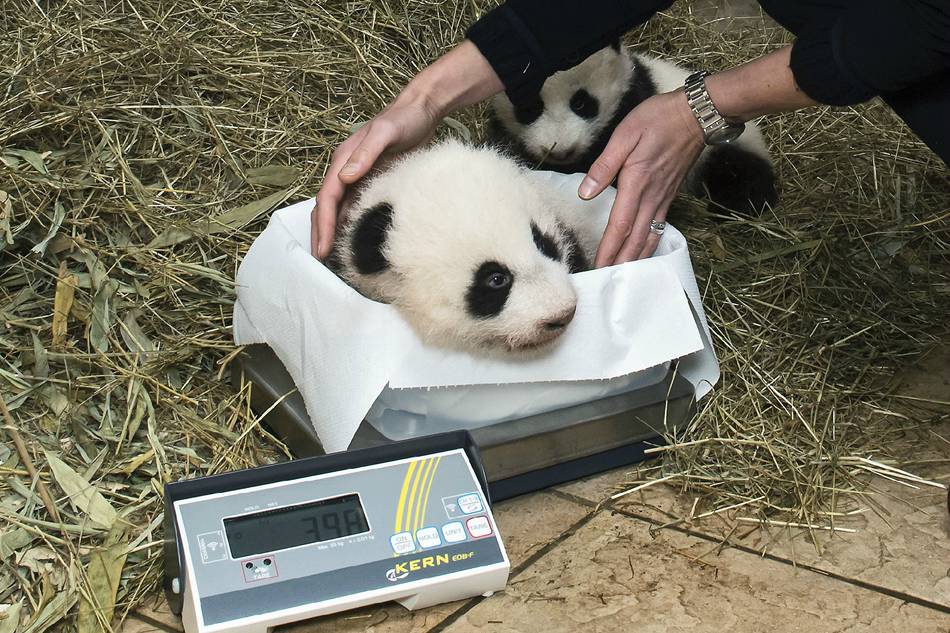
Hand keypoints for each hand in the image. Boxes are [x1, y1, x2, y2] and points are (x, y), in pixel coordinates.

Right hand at [311, 92, 439, 259]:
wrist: (422, 111)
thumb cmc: (404, 119)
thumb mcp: (385, 132)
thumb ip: (365, 153)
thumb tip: (345, 177)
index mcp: (343, 161)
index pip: (327, 198)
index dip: (323, 225)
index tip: (322, 249)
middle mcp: (346, 172)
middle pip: (327, 208)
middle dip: (321, 234)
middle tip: (321, 262)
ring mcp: (359, 179)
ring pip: (340, 212)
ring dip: (334, 234)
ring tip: (333, 260)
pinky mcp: (373, 184)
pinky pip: (357, 210)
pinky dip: (351, 227)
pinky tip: (356, 243)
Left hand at [578, 89, 704, 266]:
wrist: (696, 115)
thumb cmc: (658, 119)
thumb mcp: (625, 135)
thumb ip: (604, 166)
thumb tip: (586, 192)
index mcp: (637, 184)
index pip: (619, 226)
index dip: (608, 249)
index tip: (598, 267)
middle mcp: (651, 197)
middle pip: (634, 240)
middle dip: (620, 263)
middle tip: (606, 282)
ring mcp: (663, 198)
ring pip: (648, 237)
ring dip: (636, 259)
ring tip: (624, 277)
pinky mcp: (669, 195)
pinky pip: (658, 228)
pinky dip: (649, 246)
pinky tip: (643, 253)